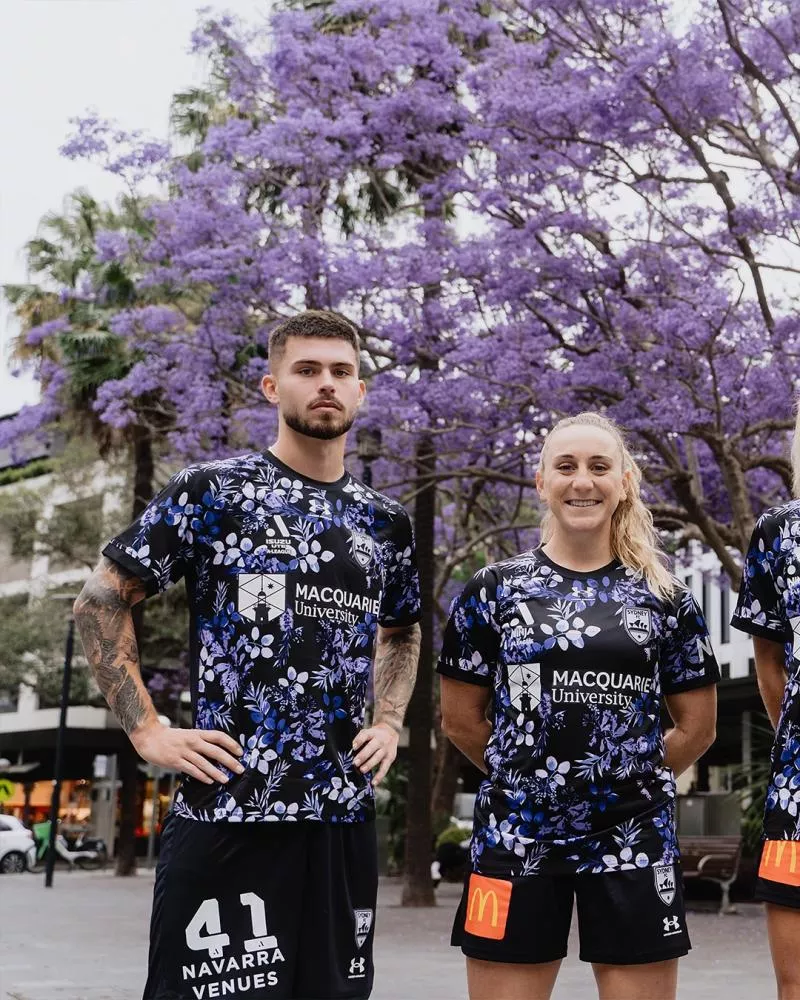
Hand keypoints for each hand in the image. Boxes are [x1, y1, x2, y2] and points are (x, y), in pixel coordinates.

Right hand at [130, 721, 244, 785]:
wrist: (150, 737)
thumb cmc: (172, 738)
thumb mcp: (189, 735)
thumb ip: (202, 742)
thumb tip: (219, 753)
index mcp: (198, 733)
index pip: (219, 736)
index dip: (231, 744)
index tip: (240, 752)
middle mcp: (193, 741)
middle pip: (215, 751)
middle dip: (229, 761)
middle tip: (240, 769)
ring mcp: (184, 751)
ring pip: (204, 763)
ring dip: (217, 772)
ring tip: (226, 779)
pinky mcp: (175, 761)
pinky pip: (191, 770)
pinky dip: (202, 776)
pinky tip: (210, 781)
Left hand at [352, 722, 398, 785]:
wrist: (391, 731)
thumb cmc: (374, 735)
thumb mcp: (367, 732)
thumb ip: (359, 740)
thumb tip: (350, 752)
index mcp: (372, 733)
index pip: (365, 735)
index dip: (359, 741)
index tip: (353, 747)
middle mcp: (380, 741)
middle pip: (371, 748)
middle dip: (363, 756)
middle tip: (355, 763)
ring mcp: (385, 750)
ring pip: (377, 758)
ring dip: (369, 764)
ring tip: (362, 770)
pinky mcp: (390, 758)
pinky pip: (384, 768)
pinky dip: (379, 776)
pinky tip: (373, 782)